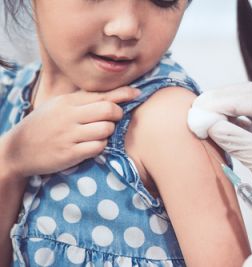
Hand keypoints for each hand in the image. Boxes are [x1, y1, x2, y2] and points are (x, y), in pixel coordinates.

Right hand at [3, 86, 139, 177]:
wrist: (17, 150)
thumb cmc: (43, 125)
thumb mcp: (58, 106)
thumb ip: (81, 100)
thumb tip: (111, 95)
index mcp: (68, 102)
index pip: (102, 95)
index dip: (124, 94)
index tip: (137, 93)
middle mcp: (69, 116)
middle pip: (109, 110)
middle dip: (118, 114)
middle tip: (115, 118)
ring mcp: (69, 135)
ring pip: (106, 129)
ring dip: (108, 132)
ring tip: (99, 133)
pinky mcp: (70, 153)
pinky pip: (97, 147)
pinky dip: (100, 146)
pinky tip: (92, 145)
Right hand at [188, 82, 251, 265]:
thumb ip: (240, 143)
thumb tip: (210, 124)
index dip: (226, 103)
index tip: (201, 109)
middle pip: (249, 96)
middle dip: (221, 101)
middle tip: (195, 108)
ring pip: (243, 105)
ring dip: (221, 108)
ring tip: (199, 113)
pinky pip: (242, 121)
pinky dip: (225, 121)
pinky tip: (210, 123)